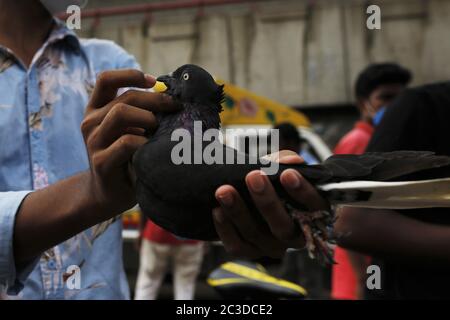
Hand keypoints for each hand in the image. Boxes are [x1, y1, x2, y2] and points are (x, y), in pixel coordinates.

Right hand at [80, 69, 178, 216]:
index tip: (154, 81)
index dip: (130, 75)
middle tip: (175, 108)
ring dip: (148, 118)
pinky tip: (152, 149)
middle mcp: (91, 122)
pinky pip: (126, 142)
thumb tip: (172, 97)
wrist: (108, 194)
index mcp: (96, 110)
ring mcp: (94, 141)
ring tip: (159, 130)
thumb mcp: (130, 131)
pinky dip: (144, 142)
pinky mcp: (101, 161)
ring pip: (121, 113)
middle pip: (125, 98)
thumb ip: (140, 114)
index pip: (106, 80)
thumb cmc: (126, 158)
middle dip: (155, 100)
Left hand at [213, 151, 327, 258]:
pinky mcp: (250, 252)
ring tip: (224, 190)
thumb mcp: (281, 167)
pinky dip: (225, 229)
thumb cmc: (273, 180)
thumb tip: (291, 160)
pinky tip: (217, 211)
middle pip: (284, 227)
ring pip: (256, 235)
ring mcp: (272, 247)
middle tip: (253, 176)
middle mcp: (295, 237)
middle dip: (267, 202)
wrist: (251, 196)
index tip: (287, 174)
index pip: (315, 207)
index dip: (303, 192)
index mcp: (312, 215)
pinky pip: (237, 246)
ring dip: (238, 212)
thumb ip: (286, 162)